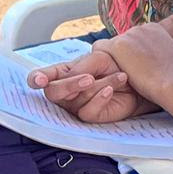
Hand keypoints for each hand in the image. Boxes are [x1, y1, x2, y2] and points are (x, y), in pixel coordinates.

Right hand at [27, 49, 153, 123]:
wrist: (137, 78)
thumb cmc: (115, 64)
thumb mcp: (98, 57)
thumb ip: (80, 66)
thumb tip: (68, 79)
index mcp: (61, 73)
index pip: (40, 77)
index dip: (36, 79)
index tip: (39, 80)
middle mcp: (65, 91)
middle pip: (52, 92)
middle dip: (70, 85)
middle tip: (89, 78)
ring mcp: (76, 104)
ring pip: (75, 100)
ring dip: (98, 86)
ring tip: (119, 76)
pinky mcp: (90, 115)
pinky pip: (87, 111)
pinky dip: (101, 98)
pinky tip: (111, 90)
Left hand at [93, 24, 172, 103]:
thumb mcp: (171, 61)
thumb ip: (158, 56)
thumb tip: (156, 63)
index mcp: (154, 29)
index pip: (131, 40)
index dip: (129, 55)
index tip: (133, 69)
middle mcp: (140, 28)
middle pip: (119, 42)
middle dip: (118, 58)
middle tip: (120, 76)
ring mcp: (128, 35)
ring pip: (107, 47)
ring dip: (108, 62)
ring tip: (112, 78)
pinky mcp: (118, 45)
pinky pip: (97, 52)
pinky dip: (98, 64)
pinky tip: (103, 77)